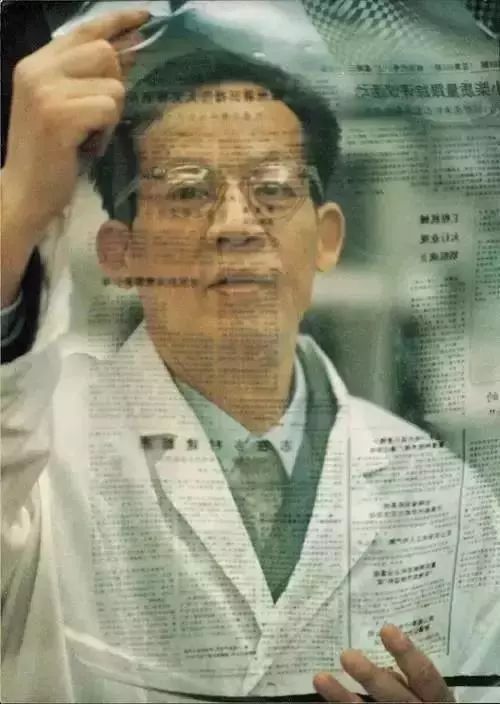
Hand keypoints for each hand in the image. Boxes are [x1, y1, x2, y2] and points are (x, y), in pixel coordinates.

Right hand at [1, 9, 148, 304]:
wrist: (25, 193)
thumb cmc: (50, 155)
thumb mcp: (65, 108)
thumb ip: (88, 78)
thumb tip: (128, 51)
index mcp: (37, 63)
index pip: (84, 30)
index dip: (117, 21)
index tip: (145, 15)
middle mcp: (37, 70)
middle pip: (105, 53)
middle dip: (115, 86)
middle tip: (99, 117)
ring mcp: (46, 91)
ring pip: (112, 84)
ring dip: (111, 113)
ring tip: (89, 135)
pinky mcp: (59, 115)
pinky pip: (108, 109)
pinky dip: (106, 130)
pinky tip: (88, 145)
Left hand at [313, 625, 454, 702]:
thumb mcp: (428, 696)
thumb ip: (410, 682)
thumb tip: (384, 666)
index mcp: (436, 699)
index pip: (425, 676)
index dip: (407, 654)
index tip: (387, 629)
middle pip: (395, 696)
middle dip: (370, 676)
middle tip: (346, 655)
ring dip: (343, 697)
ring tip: (320, 678)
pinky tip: (321, 699)